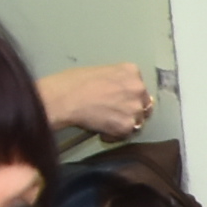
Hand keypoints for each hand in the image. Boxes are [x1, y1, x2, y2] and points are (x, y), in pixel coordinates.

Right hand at [40, 63, 155, 139]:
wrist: (64, 98)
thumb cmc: (73, 82)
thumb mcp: (101, 71)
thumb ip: (117, 81)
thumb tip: (118, 92)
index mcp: (131, 71)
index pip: (139, 88)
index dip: (129, 97)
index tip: (118, 101)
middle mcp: (138, 88)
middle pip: (143, 105)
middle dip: (130, 110)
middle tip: (113, 114)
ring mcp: (135, 107)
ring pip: (137, 121)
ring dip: (124, 123)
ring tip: (105, 122)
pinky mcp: (127, 125)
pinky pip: (126, 134)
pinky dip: (114, 135)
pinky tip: (101, 130)